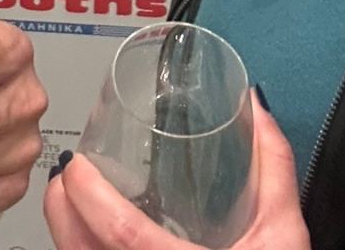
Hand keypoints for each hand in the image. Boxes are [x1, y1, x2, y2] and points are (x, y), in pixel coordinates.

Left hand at [44, 94, 309, 249]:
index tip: (77, 167)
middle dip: (63, 213)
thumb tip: (255, 109)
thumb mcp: (281, 233)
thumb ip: (272, 168)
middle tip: (63, 177)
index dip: (92, 198)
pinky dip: (83, 249)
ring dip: (68, 233)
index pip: (123, 236)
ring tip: (67, 200)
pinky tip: (85, 234)